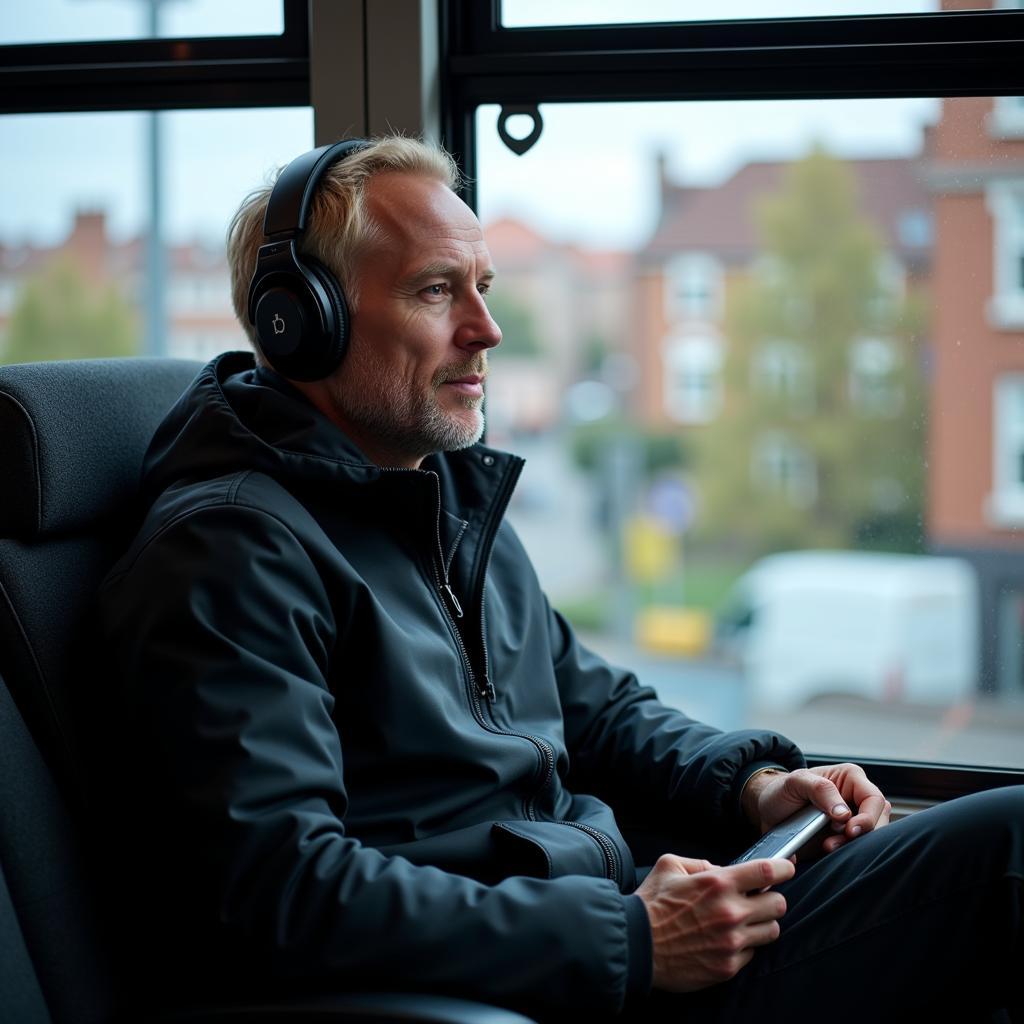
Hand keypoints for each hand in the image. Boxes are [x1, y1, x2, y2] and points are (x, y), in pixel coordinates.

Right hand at [635, 854, 793, 991]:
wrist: (637, 945)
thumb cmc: (652, 904)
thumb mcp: (670, 865)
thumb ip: (700, 862)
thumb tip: (722, 869)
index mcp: (718, 883)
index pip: (767, 872)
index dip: (783, 867)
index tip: (786, 867)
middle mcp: (731, 912)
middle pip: (779, 904)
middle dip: (770, 899)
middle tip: (756, 899)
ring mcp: (732, 942)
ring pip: (772, 931)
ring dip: (760, 924)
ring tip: (742, 922)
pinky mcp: (728, 967)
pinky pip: (752, 953)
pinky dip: (743, 946)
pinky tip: (725, 940)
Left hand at [745, 764, 891, 855]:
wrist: (768, 811)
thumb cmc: (782, 790)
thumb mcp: (795, 782)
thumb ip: (820, 790)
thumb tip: (844, 813)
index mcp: (850, 779)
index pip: (874, 799)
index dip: (868, 817)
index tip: (850, 830)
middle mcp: (856, 799)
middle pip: (878, 821)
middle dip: (860, 835)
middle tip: (834, 843)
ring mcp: (853, 821)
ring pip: (870, 838)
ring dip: (851, 847)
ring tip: (827, 846)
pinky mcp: (845, 840)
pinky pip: (856, 849)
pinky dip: (845, 853)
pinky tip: (827, 851)